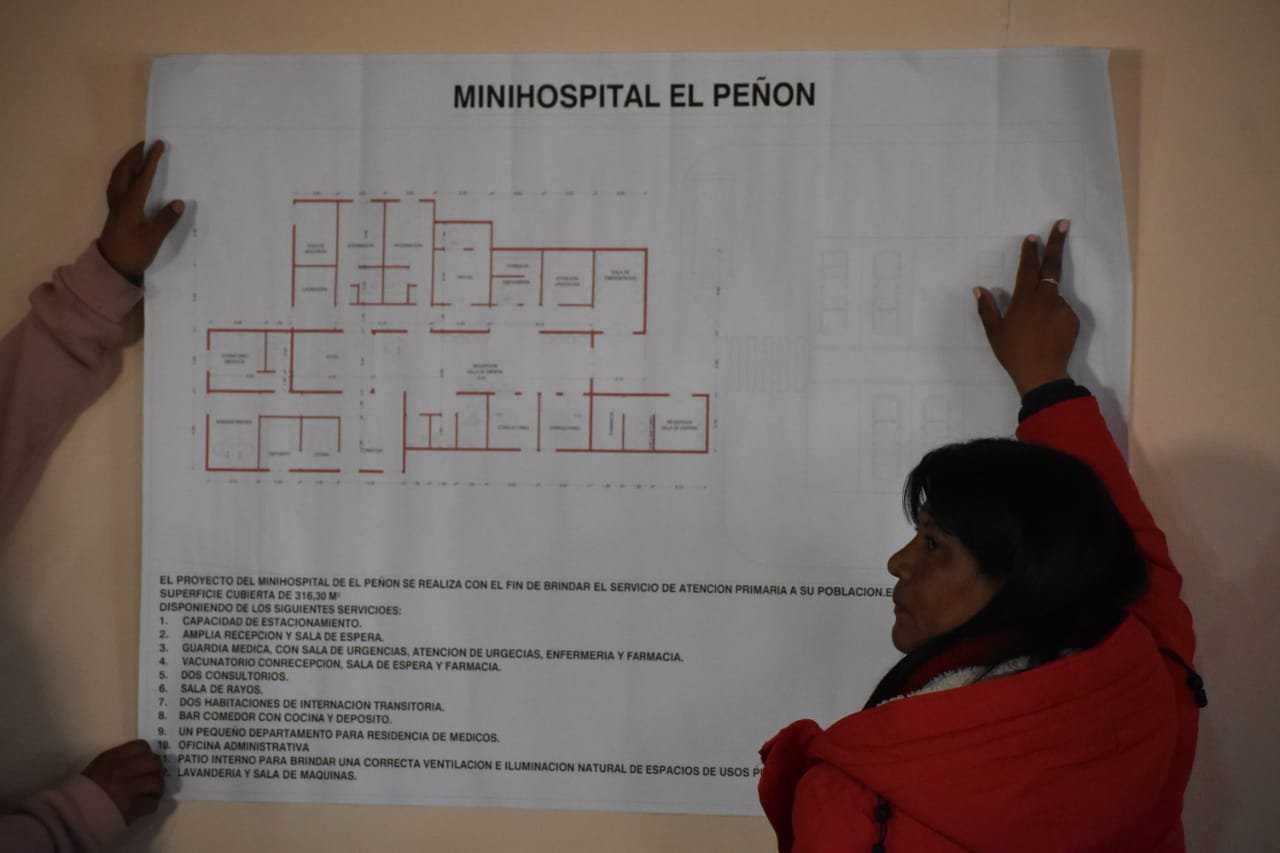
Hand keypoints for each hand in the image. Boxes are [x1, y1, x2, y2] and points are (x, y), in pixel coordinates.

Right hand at [81, 739, 164, 824]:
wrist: (74, 812)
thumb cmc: (84, 789)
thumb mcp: (99, 766)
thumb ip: (119, 760)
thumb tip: (140, 760)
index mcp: (114, 758)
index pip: (142, 746)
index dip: (147, 754)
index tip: (145, 763)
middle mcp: (125, 770)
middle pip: (154, 762)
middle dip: (156, 770)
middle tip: (152, 778)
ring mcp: (130, 789)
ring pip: (157, 782)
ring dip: (156, 789)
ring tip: (151, 794)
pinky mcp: (133, 807)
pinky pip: (152, 803)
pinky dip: (151, 804)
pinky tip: (145, 806)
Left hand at [98, 141, 184, 280]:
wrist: (111, 268)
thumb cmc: (133, 253)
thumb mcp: (153, 239)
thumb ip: (166, 220)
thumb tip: (179, 202)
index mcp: (130, 204)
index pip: (142, 176)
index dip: (151, 160)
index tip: (159, 145)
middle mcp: (120, 200)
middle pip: (124, 171)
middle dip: (135, 155)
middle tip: (146, 143)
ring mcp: (115, 206)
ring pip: (118, 176)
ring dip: (127, 162)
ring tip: (137, 154)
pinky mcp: (115, 212)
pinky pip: (116, 184)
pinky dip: (122, 173)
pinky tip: (127, 176)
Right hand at [975, 219, 1078, 395]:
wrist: (1042, 374)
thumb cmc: (1013, 353)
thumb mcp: (994, 332)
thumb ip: (987, 308)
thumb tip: (979, 289)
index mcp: (1025, 299)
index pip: (1028, 268)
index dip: (1030, 251)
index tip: (1032, 237)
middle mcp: (1046, 298)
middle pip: (1052, 265)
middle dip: (1056, 243)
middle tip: (1063, 223)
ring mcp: (1062, 308)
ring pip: (1053, 297)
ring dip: (1045, 303)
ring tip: (1036, 328)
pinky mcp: (1073, 319)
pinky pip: (1061, 312)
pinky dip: (1053, 317)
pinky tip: (1045, 334)